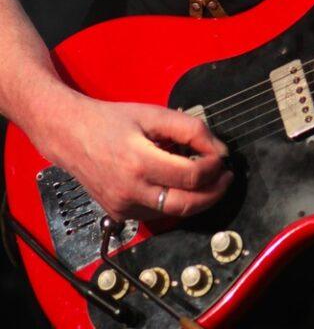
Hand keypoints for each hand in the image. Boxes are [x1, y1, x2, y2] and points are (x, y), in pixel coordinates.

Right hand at [32, 93, 231, 222]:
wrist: (71, 135)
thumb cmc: (111, 121)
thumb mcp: (153, 114)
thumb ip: (189, 129)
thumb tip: (218, 149)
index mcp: (139, 162)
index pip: (190, 175)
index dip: (214, 167)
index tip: (222, 157)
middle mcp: (130, 191)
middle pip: (186, 204)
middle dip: (214, 193)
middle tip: (226, 178)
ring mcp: (123, 207)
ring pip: (173, 214)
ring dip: (197, 200)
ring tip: (208, 180)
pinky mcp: (120, 215)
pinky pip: (156, 215)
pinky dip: (174, 203)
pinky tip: (180, 186)